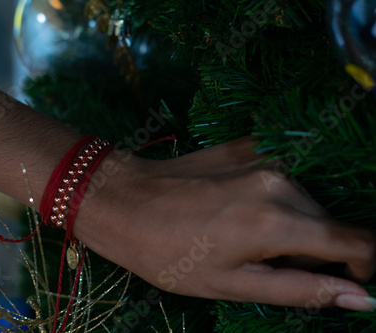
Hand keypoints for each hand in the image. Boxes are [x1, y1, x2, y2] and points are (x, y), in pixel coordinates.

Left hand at [75, 136, 375, 310]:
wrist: (125, 201)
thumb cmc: (169, 253)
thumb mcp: (231, 285)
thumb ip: (302, 290)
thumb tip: (361, 297)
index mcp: (277, 223)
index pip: (357, 241)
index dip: (361, 265)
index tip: (341, 279)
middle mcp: (280, 181)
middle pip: (328, 222)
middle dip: (311, 250)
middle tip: (262, 263)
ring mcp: (264, 156)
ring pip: (305, 200)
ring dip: (290, 224)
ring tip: (242, 237)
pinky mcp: (248, 144)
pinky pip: (282, 178)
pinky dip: (273, 199)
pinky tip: (236, 209)